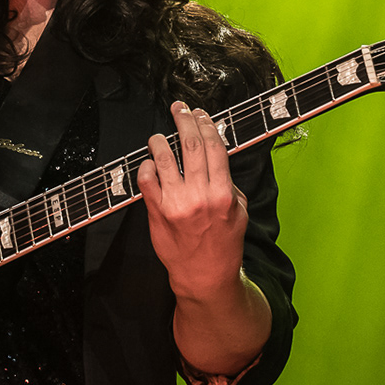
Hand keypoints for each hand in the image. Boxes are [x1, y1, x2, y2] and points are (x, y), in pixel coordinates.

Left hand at [137, 102, 249, 301]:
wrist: (204, 277)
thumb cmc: (223, 246)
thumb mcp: (239, 214)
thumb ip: (229, 186)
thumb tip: (216, 161)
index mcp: (223, 194)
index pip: (214, 148)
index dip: (207, 125)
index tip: (201, 114)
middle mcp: (200, 196)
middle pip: (191, 146)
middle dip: (184, 120)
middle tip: (179, 108)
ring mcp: (176, 204)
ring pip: (164, 158)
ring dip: (160, 141)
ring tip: (158, 136)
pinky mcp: (157, 213)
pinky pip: (146, 180)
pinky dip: (146, 167)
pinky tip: (149, 163)